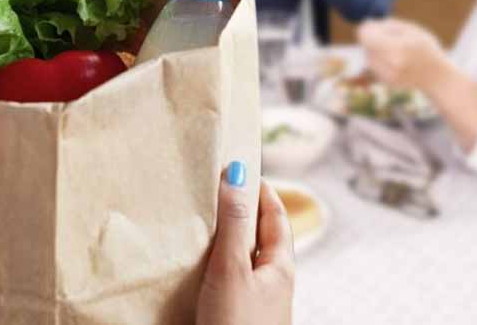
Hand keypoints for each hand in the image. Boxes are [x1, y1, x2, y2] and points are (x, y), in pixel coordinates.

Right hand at [197, 164, 293, 324]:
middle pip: (259, 238)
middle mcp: (272, 284)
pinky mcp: (235, 319)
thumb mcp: (233, 268)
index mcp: (281, 268)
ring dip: (225, 241)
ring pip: (242, 261)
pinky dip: (214, 267)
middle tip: (217, 189)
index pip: (275, 216)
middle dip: (241, 213)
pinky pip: (227, 283)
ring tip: (201, 223)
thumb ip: (233, 222)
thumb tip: (238, 171)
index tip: (242, 166)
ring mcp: (255, 304)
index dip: (260, 190)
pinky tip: (196, 269)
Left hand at [357, 18, 450, 94]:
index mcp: (397, 48)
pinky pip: (374, 68)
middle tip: (390, 38)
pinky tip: (395, 61)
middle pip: (366, 46)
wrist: (438, 77)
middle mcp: (391, 64)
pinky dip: (380, 62)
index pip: (366, 36)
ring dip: (375, 51)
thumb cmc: (426, 48)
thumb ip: (388, 25)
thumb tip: (367, 25)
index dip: (367, 28)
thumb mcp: (411, 30)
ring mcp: (388, 76)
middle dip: (374, 39)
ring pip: (368, 58)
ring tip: (395, 50)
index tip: (372, 24)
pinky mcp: (387, 83)